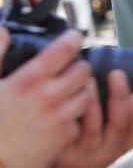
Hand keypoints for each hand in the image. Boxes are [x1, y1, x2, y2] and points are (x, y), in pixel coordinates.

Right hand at [0, 28, 93, 167]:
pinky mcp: (65, 136)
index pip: (66, 48)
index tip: (73, 37)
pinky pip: (80, 120)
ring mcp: (60, 117)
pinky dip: (73, 117)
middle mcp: (50, 96)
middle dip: (77, 67)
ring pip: (87, 93)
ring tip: (64, 94)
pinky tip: (59, 117)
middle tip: (66, 70)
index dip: (72, 39)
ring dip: (79, 91)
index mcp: (30, 80)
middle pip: (84, 69)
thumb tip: (4, 31)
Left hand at [54, 71, 132, 167]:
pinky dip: (71, 110)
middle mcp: (107, 151)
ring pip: (93, 128)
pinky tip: (70, 93)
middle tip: (117, 74)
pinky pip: (70, 130)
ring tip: (89, 79)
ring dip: (94, 102)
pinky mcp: (63, 148)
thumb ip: (120, 106)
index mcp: (125, 143)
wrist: (64, 149)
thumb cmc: (91, 129)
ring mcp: (84, 152)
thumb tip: (122, 72)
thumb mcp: (112, 124)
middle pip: (119, 126)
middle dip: (120, 98)